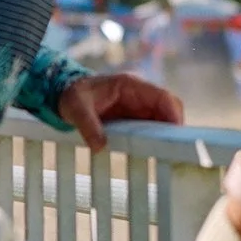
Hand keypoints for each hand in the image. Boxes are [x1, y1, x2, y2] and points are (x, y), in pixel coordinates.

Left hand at [55, 72, 183, 149]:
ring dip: (166, 136)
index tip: (175, 135)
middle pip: (169, 110)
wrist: (65, 94)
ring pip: (163, 121)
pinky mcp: (135, 119)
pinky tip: (154, 154)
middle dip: (174, 129)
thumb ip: (88, 126)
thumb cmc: (73, 96)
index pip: (163, 97)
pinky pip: (152, 129)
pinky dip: (156, 140)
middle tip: (174, 151)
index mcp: (131, 85)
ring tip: (167, 156)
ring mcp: (139, 107)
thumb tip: (99, 146)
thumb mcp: (76, 109)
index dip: (173, 114)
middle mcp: (141, 95)